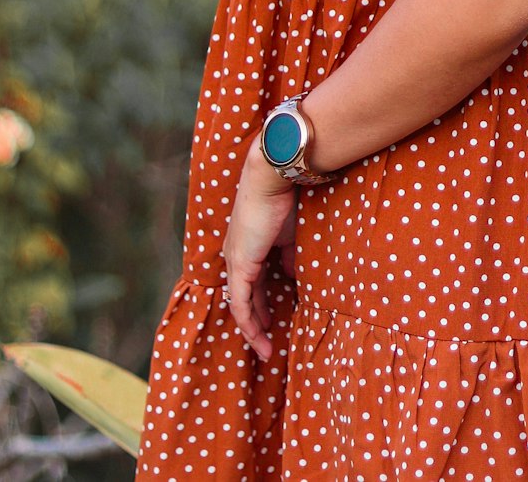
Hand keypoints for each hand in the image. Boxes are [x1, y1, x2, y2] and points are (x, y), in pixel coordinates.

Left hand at [222, 140, 296, 360]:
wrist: (273, 177)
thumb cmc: (286, 198)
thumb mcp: (291, 234)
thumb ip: (289, 256)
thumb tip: (292, 277)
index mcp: (248, 245)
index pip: (253, 282)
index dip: (263, 303)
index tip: (274, 320)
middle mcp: (236, 255)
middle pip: (245, 297)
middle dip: (257, 321)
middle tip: (268, 343)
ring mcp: (235, 261)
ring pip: (241, 305)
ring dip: (253, 329)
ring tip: (266, 350)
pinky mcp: (239, 266)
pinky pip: (241, 304)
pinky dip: (249, 323)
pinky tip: (260, 338)